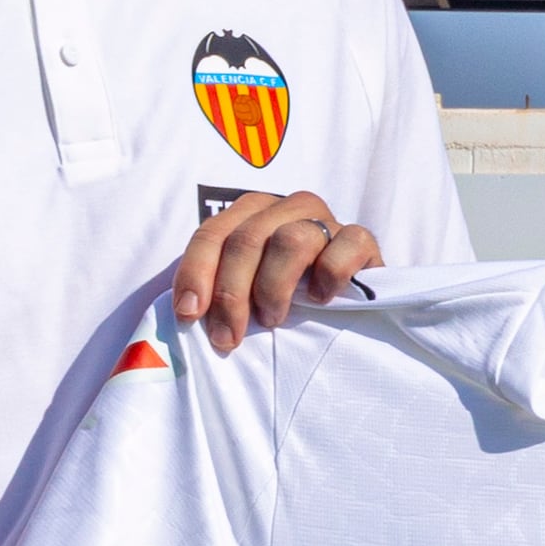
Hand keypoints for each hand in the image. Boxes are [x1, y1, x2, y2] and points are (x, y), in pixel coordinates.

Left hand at [177, 189, 382, 351]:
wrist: (346, 311)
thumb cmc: (283, 303)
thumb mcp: (242, 296)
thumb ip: (213, 293)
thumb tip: (182, 315)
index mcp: (251, 212)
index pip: (212, 233)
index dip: (196, 273)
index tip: (189, 314)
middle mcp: (287, 208)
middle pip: (247, 240)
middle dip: (231, 294)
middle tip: (229, 337)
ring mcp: (327, 220)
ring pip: (291, 240)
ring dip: (274, 287)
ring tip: (274, 319)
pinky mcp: (362, 239)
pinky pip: (347, 244)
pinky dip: (330, 274)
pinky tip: (321, 299)